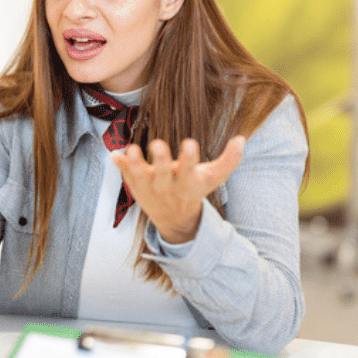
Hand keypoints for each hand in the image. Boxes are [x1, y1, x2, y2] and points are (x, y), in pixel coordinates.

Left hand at [111, 135, 244, 243]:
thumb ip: (229, 160)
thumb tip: (242, 138)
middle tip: (158, 144)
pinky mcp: (135, 185)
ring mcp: (149, 186)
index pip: (189, 169)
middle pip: (163, 173)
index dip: (189, 158)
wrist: (174, 218)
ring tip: (131, 150)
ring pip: (140, 176)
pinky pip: (126, 176)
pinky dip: (120, 167)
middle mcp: (167, 186)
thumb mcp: (214, 178)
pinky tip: (114, 156)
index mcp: (187, 182)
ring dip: (135, 164)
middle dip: (160, 160)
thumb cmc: (195, 190)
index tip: (189, 144)